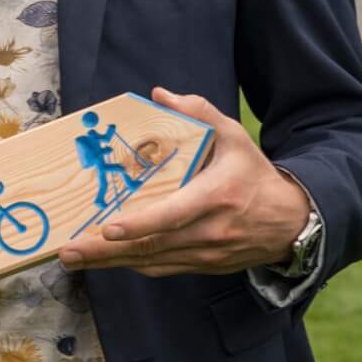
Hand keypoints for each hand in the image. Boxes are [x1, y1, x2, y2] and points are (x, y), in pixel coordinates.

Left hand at [57, 87, 312, 277]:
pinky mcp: (203, 265)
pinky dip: (133, 264)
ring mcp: (206, 253)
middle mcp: (210, 231)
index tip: (109, 228)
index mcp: (215, 198)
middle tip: (68, 250)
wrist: (292, 221)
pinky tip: (104, 260)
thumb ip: (200, 112)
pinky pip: (162, 268)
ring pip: (153, 262)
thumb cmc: (254, 174)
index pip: (172, 216)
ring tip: (72, 257)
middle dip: (106, 251)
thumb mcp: (235, 137)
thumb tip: (159, 94)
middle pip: (152, 246)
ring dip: (110, 263)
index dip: (140, 225)